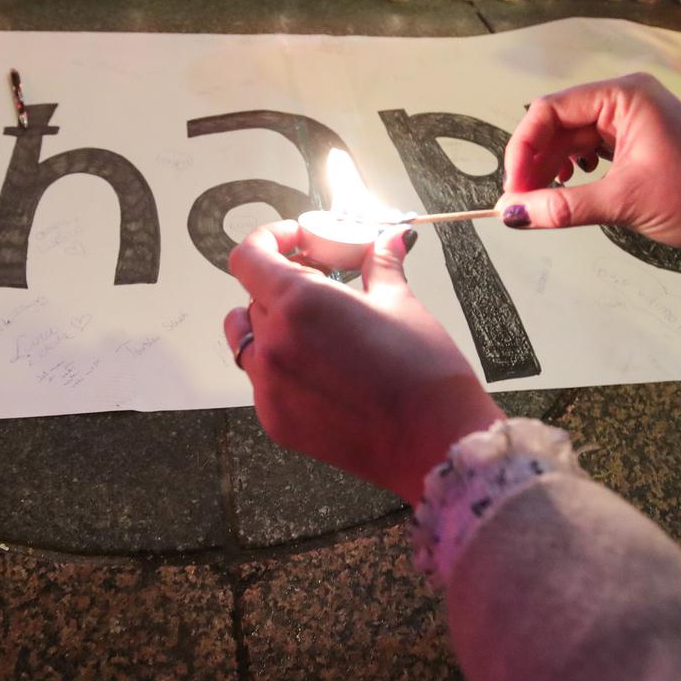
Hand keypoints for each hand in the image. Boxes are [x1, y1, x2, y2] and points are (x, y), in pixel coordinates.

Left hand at [223, 221, 501, 503]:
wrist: (433, 440)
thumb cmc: (422, 372)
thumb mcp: (401, 303)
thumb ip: (380, 264)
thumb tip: (387, 240)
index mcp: (299, 302)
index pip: (249, 257)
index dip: (267, 241)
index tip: (293, 241)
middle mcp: (273, 343)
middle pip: (252, 296)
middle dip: (281, 283)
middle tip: (320, 283)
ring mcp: (268, 386)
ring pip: (248, 339)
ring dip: (271, 324)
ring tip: (313, 328)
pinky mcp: (275, 419)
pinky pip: (261, 380)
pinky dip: (280, 366)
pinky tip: (321, 368)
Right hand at [495, 73, 680, 271]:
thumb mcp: (624, 201)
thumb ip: (563, 206)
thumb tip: (514, 213)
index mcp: (625, 96)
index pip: (551, 110)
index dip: (523, 148)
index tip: (512, 188)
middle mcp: (627, 103)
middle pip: (558, 124)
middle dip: (534, 162)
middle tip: (520, 203)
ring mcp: (634, 125)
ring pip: (571, 141)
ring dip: (550, 170)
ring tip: (541, 203)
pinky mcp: (639, 150)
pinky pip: (590, 154)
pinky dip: (572, 175)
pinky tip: (569, 193)